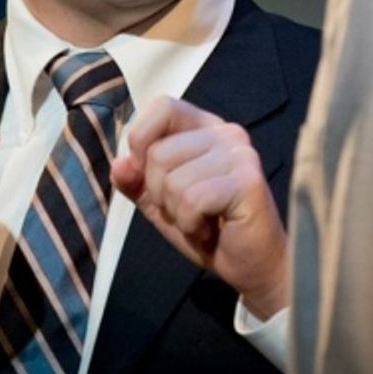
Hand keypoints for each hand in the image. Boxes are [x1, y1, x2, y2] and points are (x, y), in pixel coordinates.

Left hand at [110, 96, 287, 318]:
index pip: (162, 106)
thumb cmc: (209, 230)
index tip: (151, 176)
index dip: (142, 141)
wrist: (253, 267)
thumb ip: (137, 181)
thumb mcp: (161, 204)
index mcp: (205, 128)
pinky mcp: (247, 181)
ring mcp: (240, 154)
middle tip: (187, 210)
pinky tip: (211, 229)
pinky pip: (193, 200)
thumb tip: (119, 165)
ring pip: (173, 180)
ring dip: (178, 212)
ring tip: (202, 219)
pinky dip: (191, 224)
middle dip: (159, 193)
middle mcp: (226, 132)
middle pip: (158, 152)